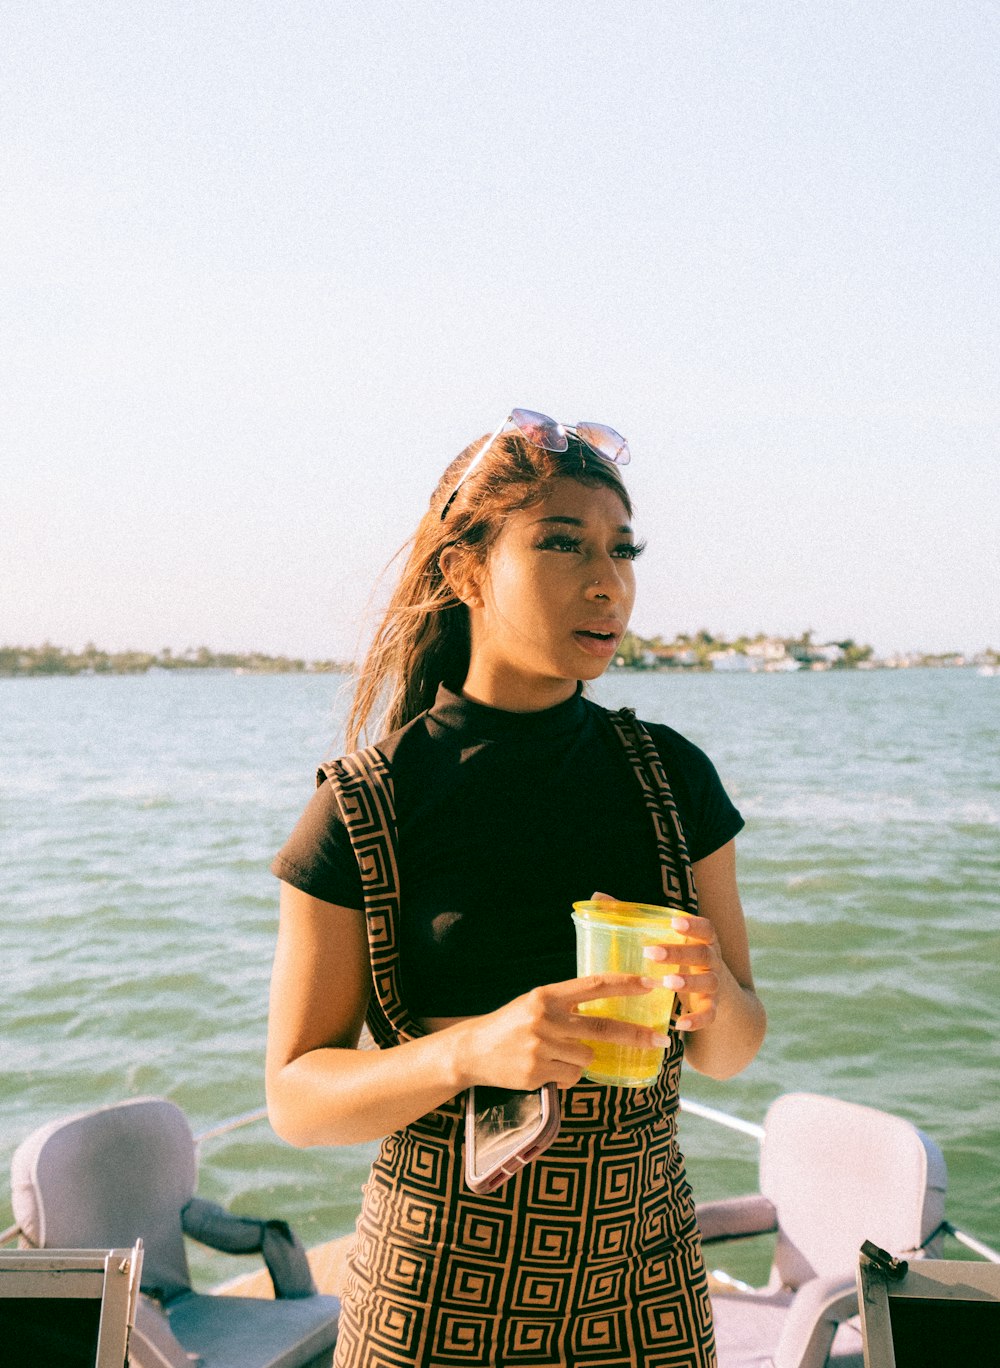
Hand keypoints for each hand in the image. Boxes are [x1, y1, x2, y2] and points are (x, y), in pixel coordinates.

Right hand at [454, 975, 663, 1091]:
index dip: (623, 984)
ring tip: (555, 1055)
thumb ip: (565, 1005)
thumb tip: (606, 1009)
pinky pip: (571, 1076)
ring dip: (579, 1059)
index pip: (592, 985)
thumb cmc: (510, 1024)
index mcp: (545, 996)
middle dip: (635, 1034)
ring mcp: (541, 1047)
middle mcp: (545, 1019)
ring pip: (586, 1057)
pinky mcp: (537, 1073)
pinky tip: (544, 1068)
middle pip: (601, 1027)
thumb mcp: (534, 1004)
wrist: (473, 1050)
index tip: (650, 984)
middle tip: (661, 1040)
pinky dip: (566, 1075)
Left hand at [643, 914, 721, 1031]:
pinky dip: (698, 1019)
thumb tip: (598, 897)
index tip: (673, 922)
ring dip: (689, 982)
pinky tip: (680, 1024)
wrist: (710, 991)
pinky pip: (710, 1014)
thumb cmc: (677, 956)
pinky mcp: (712, 1007)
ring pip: (709, 982)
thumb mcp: (662, 938)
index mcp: (702, 939)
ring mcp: (714, 984)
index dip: (693, 924)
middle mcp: (712, 959)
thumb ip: (632, 918)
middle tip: (651, 953)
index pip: (705, 928)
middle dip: (678, 953)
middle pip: (703, 953)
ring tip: (666, 983)